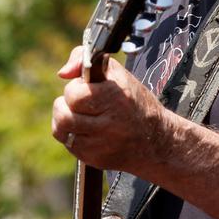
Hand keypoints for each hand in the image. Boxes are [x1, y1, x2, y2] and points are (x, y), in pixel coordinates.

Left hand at [51, 46, 169, 173]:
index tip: (85, 88)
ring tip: (76, 114)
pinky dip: (71, 135)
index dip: (74, 89)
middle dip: (65, 105)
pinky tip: (85, 129)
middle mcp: (109, 124)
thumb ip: (84, 59)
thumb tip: (62, 73)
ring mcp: (101, 145)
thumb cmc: (133, 101)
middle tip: (78, 103)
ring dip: (63, 120)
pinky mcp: (95, 159)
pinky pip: (69, 145)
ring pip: (61, 131)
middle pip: (64, 116)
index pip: (74, 95)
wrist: (157, 140)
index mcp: (115, 98)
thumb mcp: (116, 73)